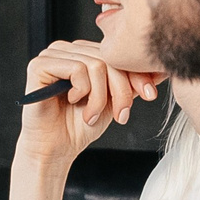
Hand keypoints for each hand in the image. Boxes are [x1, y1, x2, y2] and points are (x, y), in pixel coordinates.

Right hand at [17, 40, 164, 164]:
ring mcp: (52, 55)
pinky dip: (82, 90)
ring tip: (92, 116)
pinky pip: (76, 69)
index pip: (117, 53)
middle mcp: (67, 50)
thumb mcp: (114, 100)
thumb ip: (130, 82)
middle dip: (121, 90)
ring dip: (100, 96)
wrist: (55, 149)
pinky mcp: (39, 65)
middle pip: (109, 58)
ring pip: (95, 64)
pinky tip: (73, 102)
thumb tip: (161, 70)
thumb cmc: (79, 126)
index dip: (136, 74)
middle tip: (122, 115)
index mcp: (83, 53)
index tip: (148, 95)